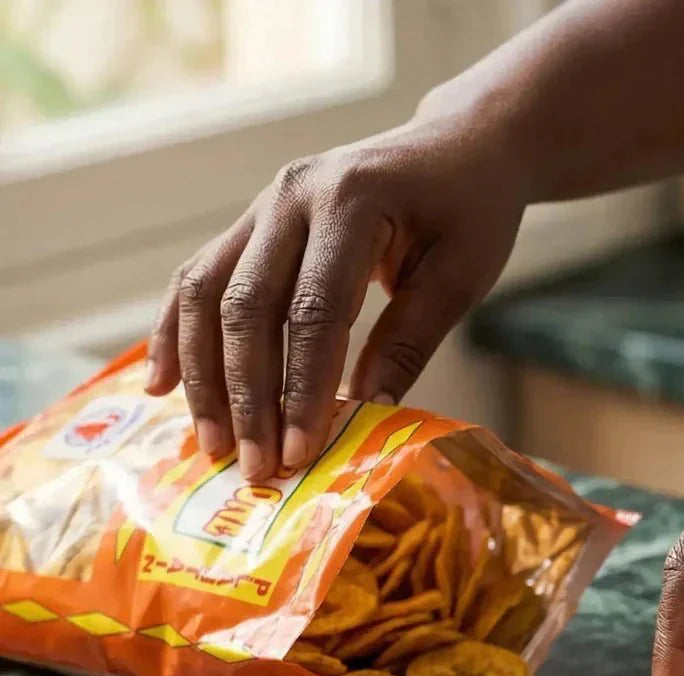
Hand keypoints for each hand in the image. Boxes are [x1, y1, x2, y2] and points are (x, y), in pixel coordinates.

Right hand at [145, 109, 527, 479]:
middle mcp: (292, 197)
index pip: (312, 312)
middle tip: (253, 468)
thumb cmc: (469, 211)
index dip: (300, 389)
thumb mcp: (459, 277)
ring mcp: (263, 206)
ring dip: (203, 376)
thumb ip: (407, 343)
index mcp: (350, 203)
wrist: (457, 145)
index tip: (298, 453)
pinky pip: (199, 279)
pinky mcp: (253, 225)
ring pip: (207, 293)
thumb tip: (363, 415)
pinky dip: (178, 333)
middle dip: (247, 397)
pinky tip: (162, 384)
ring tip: (211, 445)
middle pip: (247, 307)